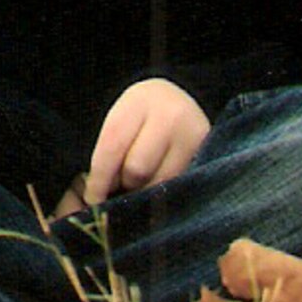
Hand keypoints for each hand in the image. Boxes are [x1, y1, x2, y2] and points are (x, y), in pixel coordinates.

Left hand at [82, 78, 208, 205]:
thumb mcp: (122, 121)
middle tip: (122, 184)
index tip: (93, 199)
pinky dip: (166, 193)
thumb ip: (108, 154)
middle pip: (137, 170)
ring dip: (146, 191)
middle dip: (124, 184)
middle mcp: (170, 115)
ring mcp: (192, 135)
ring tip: (144, 180)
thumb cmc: (141, 116)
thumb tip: (98, 199)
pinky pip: (180, 187)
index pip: (112, 147)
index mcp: (138, 102)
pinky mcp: (207, 154)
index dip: (99, 180)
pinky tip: (160, 186)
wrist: (178, 102)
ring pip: (160, 184)